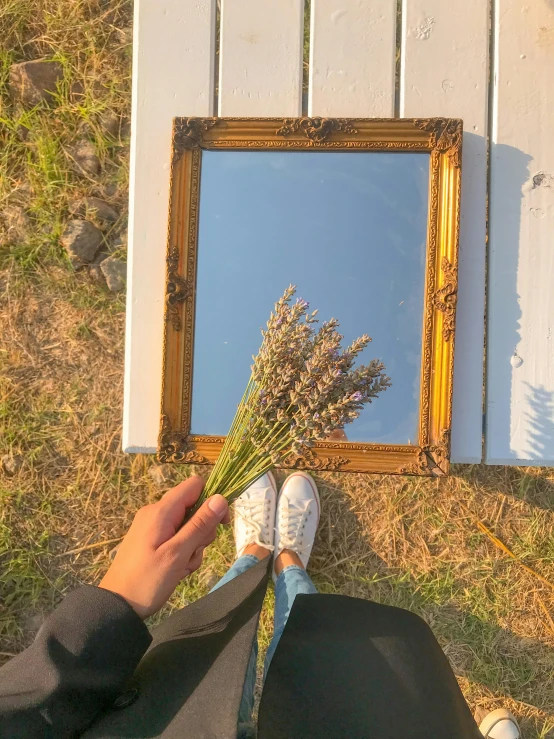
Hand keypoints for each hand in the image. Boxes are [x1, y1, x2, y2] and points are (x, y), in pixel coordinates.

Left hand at [99, 476, 228, 617]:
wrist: (118, 606)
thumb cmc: (147, 580)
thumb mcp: (177, 553)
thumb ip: (200, 524)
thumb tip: (221, 497)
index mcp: (161, 511)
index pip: (195, 485)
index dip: (213, 499)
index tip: (221, 523)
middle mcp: (156, 513)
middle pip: (193, 507)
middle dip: (202, 531)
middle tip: (193, 553)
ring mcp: (154, 527)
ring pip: (188, 526)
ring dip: (193, 546)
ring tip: (182, 567)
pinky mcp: (152, 540)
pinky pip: (177, 538)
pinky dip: (183, 552)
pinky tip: (177, 570)